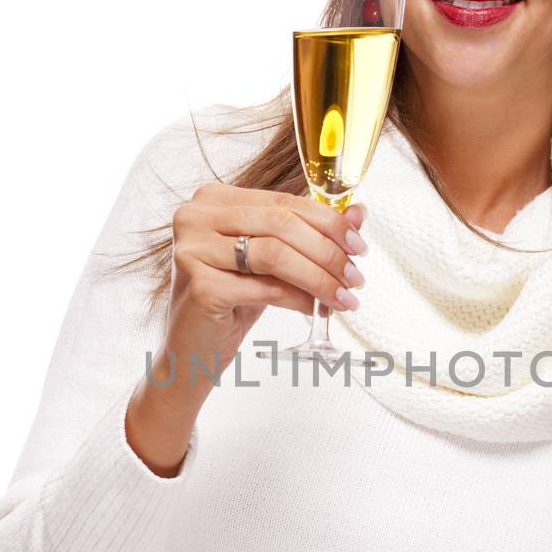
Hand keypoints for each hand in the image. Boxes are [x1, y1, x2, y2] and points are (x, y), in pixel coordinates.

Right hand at [165, 184, 366, 378]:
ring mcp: (194, 249)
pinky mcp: (200, 286)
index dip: (328, 222)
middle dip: (328, 252)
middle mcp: (195, 217)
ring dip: (319, 278)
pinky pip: (266, 287)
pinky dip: (299, 299)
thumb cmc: (231, 302)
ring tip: (344, 297)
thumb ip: (309, 234)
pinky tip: (315, 310)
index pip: (282, 201)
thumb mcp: (272, 262)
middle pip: (282, 224)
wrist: (191, 352)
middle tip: (356, 276)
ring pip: (276, 254)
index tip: (359, 245)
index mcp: (212, 199)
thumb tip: (359, 213)